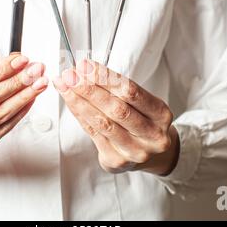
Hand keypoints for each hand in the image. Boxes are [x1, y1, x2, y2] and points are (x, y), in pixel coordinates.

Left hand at [53, 59, 178, 174]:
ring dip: (80, 102)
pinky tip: (70, 102)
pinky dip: (79, 115)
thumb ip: (117, 88)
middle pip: (116, 108)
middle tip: (71, 75)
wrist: (150, 153)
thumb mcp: (140, 102)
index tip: (86, 66)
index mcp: (160, 114)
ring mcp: (135, 151)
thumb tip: (85, 70)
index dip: (106, 77)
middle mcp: (151, 135)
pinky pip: (93, 134)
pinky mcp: (117, 160)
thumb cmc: (141, 120)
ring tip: (65, 86)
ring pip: (103, 123)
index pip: (131, 91)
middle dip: (90, 89)